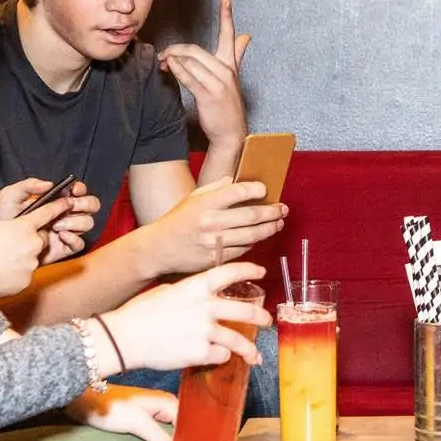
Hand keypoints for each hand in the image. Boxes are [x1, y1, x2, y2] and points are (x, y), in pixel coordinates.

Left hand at [0, 177, 100, 265]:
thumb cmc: (2, 218)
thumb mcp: (10, 196)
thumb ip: (28, 185)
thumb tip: (49, 184)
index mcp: (56, 200)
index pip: (77, 192)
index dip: (80, 189)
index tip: (74, 190)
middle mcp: (65, 214)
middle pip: (91, 206)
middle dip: (84, 204)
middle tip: (70, 206)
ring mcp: (66, 231)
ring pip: (87, 224)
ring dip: (75, 222)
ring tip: (56, 225)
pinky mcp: (64, 247)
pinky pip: (79, 244)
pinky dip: (74, 238)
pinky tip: (60, 235)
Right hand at [0, 182, 85, 298]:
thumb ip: (10, 222)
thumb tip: (18, 225)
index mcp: (23, 226)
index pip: (46, 213)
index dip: (57, 207)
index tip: (67, 202)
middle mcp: (32, 245)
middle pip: (40, 240)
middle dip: (30, 241)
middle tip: (10, 245)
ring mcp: (30, 265)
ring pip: (31, 259)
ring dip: (20, 260)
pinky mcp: (25, 282)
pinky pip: (23, 276)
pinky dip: (14, 275)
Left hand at [67, 384, 179, 440]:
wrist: (83, 399)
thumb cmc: (110, 408)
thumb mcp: (137, 423)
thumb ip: (160, 440)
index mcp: (169, 402)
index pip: (191, 425)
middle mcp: (166, 405)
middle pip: (184, 429)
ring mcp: (155, 413)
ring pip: (172, 432)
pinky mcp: (143, 420)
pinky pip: (161, 434)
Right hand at [103, 261, 270, 372]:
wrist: (125, 337)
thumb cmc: (140, 313)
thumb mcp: (166, 292)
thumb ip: (189, 293)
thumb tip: (201, 297)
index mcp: (196, 287)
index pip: (230, 272)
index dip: (249, 269)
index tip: (261, 271)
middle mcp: (206, 306)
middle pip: (245, 310)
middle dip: (261, 317)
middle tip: (266, 320)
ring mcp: (205, 330)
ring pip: (239, 340)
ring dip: (250, 349)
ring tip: (255, 355)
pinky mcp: (201, 352)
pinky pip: (220, 355)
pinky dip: (220, 357)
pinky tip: (214, 358)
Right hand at [144, 178, 286, 275]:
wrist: (159, 248)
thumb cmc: (178, 220)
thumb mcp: (193, 198)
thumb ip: (217, 188)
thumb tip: (239, 181)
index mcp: (205, 203)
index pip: (238, 192)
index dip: (257, 189)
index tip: (266, 190)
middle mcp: (211, 222)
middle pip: (251, 216)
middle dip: (272, 212)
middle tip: (282, 209)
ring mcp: (213, 242)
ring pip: (251, 236)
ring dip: (269, 229)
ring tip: (278, 223)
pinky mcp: (215, 259)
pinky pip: (242, 250)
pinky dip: (253, 243)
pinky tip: (259, 237)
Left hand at [159, 0, 250, 162]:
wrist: (231, 133)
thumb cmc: (228, 106)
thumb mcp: (233, 78)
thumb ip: (237, 54)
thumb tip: (246, 36)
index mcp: (230, 65)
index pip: (230, 36)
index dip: (227, 17)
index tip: (226, 0)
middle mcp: (225, 71)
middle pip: (195, 50)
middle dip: (175, 50)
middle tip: (163, 54)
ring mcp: (217, 83)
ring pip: (190, 62)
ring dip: (171, 60)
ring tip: (162, 64)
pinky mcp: (207, 94)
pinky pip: (188, 76)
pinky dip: (176, 69)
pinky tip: (168, 66)